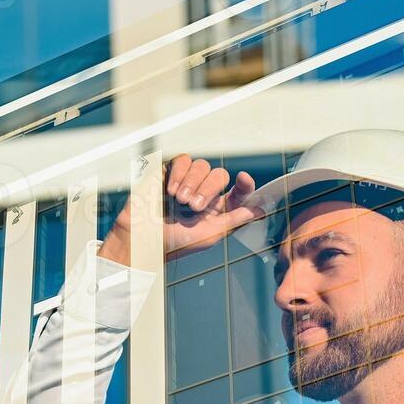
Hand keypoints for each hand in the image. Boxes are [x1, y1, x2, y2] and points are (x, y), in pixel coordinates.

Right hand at [99, 155, 264, 267]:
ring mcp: (187, 182)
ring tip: (179, 200)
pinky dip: (179, 173)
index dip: (244, 184)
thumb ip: (234, 219)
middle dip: (208, 189)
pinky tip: (170, 190)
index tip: (244, 179)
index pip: (238, 191)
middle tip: (193, 206)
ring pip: (201, 165)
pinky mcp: (169, 173)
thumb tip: (261, 211)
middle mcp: (204, 193)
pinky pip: (182, 160)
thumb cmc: (175, 243)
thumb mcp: (210, 234)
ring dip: (191, 182)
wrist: (143, 239)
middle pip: (220, 174)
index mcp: (218, 209)